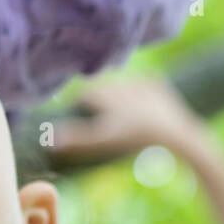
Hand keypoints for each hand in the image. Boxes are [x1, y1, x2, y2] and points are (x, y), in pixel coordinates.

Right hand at [53, 78, 202, 161]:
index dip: (80, 106)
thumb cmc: (135, 138)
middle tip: (101, 115)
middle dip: (100, 98)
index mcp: (103, 94)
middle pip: (102, 88)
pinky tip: (145, 105)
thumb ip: (76, 140)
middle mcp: (118, 82)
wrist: (174, 133)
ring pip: (122, 84)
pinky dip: (143, 92)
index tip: (80, 116)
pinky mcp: (158, 85)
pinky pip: (147, 82)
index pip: (84, 96)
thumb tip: (49, 140)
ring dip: (119, 93)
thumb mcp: (103, 141)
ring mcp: (140, 82)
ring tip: (122, 111)